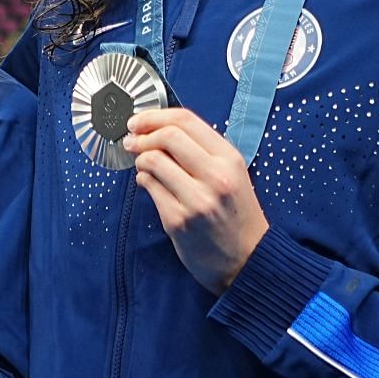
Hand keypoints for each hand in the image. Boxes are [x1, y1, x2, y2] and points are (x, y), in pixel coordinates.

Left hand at [123, 107, 267, 294]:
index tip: (138, 121)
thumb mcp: (233, 175)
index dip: (155, 116)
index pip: (186, 121)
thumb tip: (159, 130)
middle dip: (141, 135)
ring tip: (145, 166)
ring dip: (140, 160)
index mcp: (230, 159)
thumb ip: (202, 151)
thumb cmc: (237, 216)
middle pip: (167, 136)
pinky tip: (151, 184)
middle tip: (132, 141)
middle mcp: (216, 176)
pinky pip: (149, 187)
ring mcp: (196, 199)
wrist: (246, 261)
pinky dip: (143, 180)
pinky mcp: (177, 220)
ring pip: (152, 161)